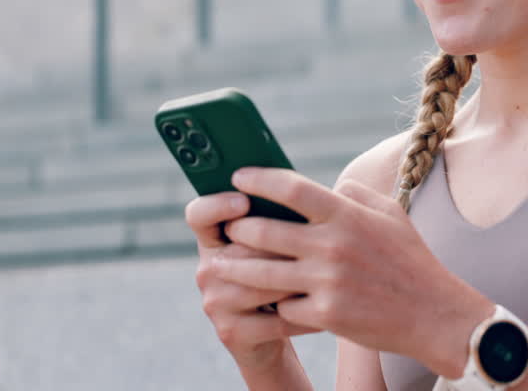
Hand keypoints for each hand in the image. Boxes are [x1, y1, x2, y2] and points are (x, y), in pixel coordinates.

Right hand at [185, 191, 319, 371]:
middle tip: (311, 246)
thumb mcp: (274, 246)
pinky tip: (328, 306)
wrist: (269, 339)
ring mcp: (216, 303)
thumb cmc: (280, 278)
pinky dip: (307, 312)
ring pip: (262, 283)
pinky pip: (277, 317)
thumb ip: (278, 218)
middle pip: (241, 249)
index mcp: (214, 240)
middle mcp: (208, 270)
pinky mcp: (232, 332)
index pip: (199, 214)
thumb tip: (311, 189)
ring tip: (326, 275)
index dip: (217, 205)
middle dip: (280, 248)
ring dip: (297, 280)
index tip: (243, 200)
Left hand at [215, 168, 493, 377]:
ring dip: (236, 268)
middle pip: (265, 232)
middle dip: (237, 229)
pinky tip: (260, 301)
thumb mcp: (391, 214)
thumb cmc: (411, 261)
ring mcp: (328, 282)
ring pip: (263, 274)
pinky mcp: (326, 316)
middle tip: (227, 228)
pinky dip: (273, 305)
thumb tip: (326, 184)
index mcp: (348, 216)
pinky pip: (284, 308)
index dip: (259, 180)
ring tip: (221, 263)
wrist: (435, 316)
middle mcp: (334, 246)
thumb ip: (355, 194)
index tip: (238, 177)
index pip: (292, 189)